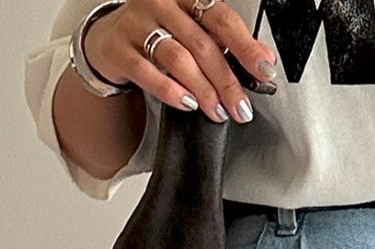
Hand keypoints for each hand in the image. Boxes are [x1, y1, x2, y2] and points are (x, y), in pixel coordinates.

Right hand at [86, 0, 276, 124]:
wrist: (110, 38)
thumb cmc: (159, 34)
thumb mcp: (192, 31)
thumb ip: (224, 44)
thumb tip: (262, 62)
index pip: (222, 19)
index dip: (246, 46)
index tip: (264, 70)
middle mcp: (161, 3)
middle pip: (202, 44)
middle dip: (227, 81)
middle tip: (241, 107)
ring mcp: (137, 23)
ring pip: (178, 58)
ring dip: (203, 90)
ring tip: (217, 111)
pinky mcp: (119, 48)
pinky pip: (147, 72)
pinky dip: (171, 91)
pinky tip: (187, 104)